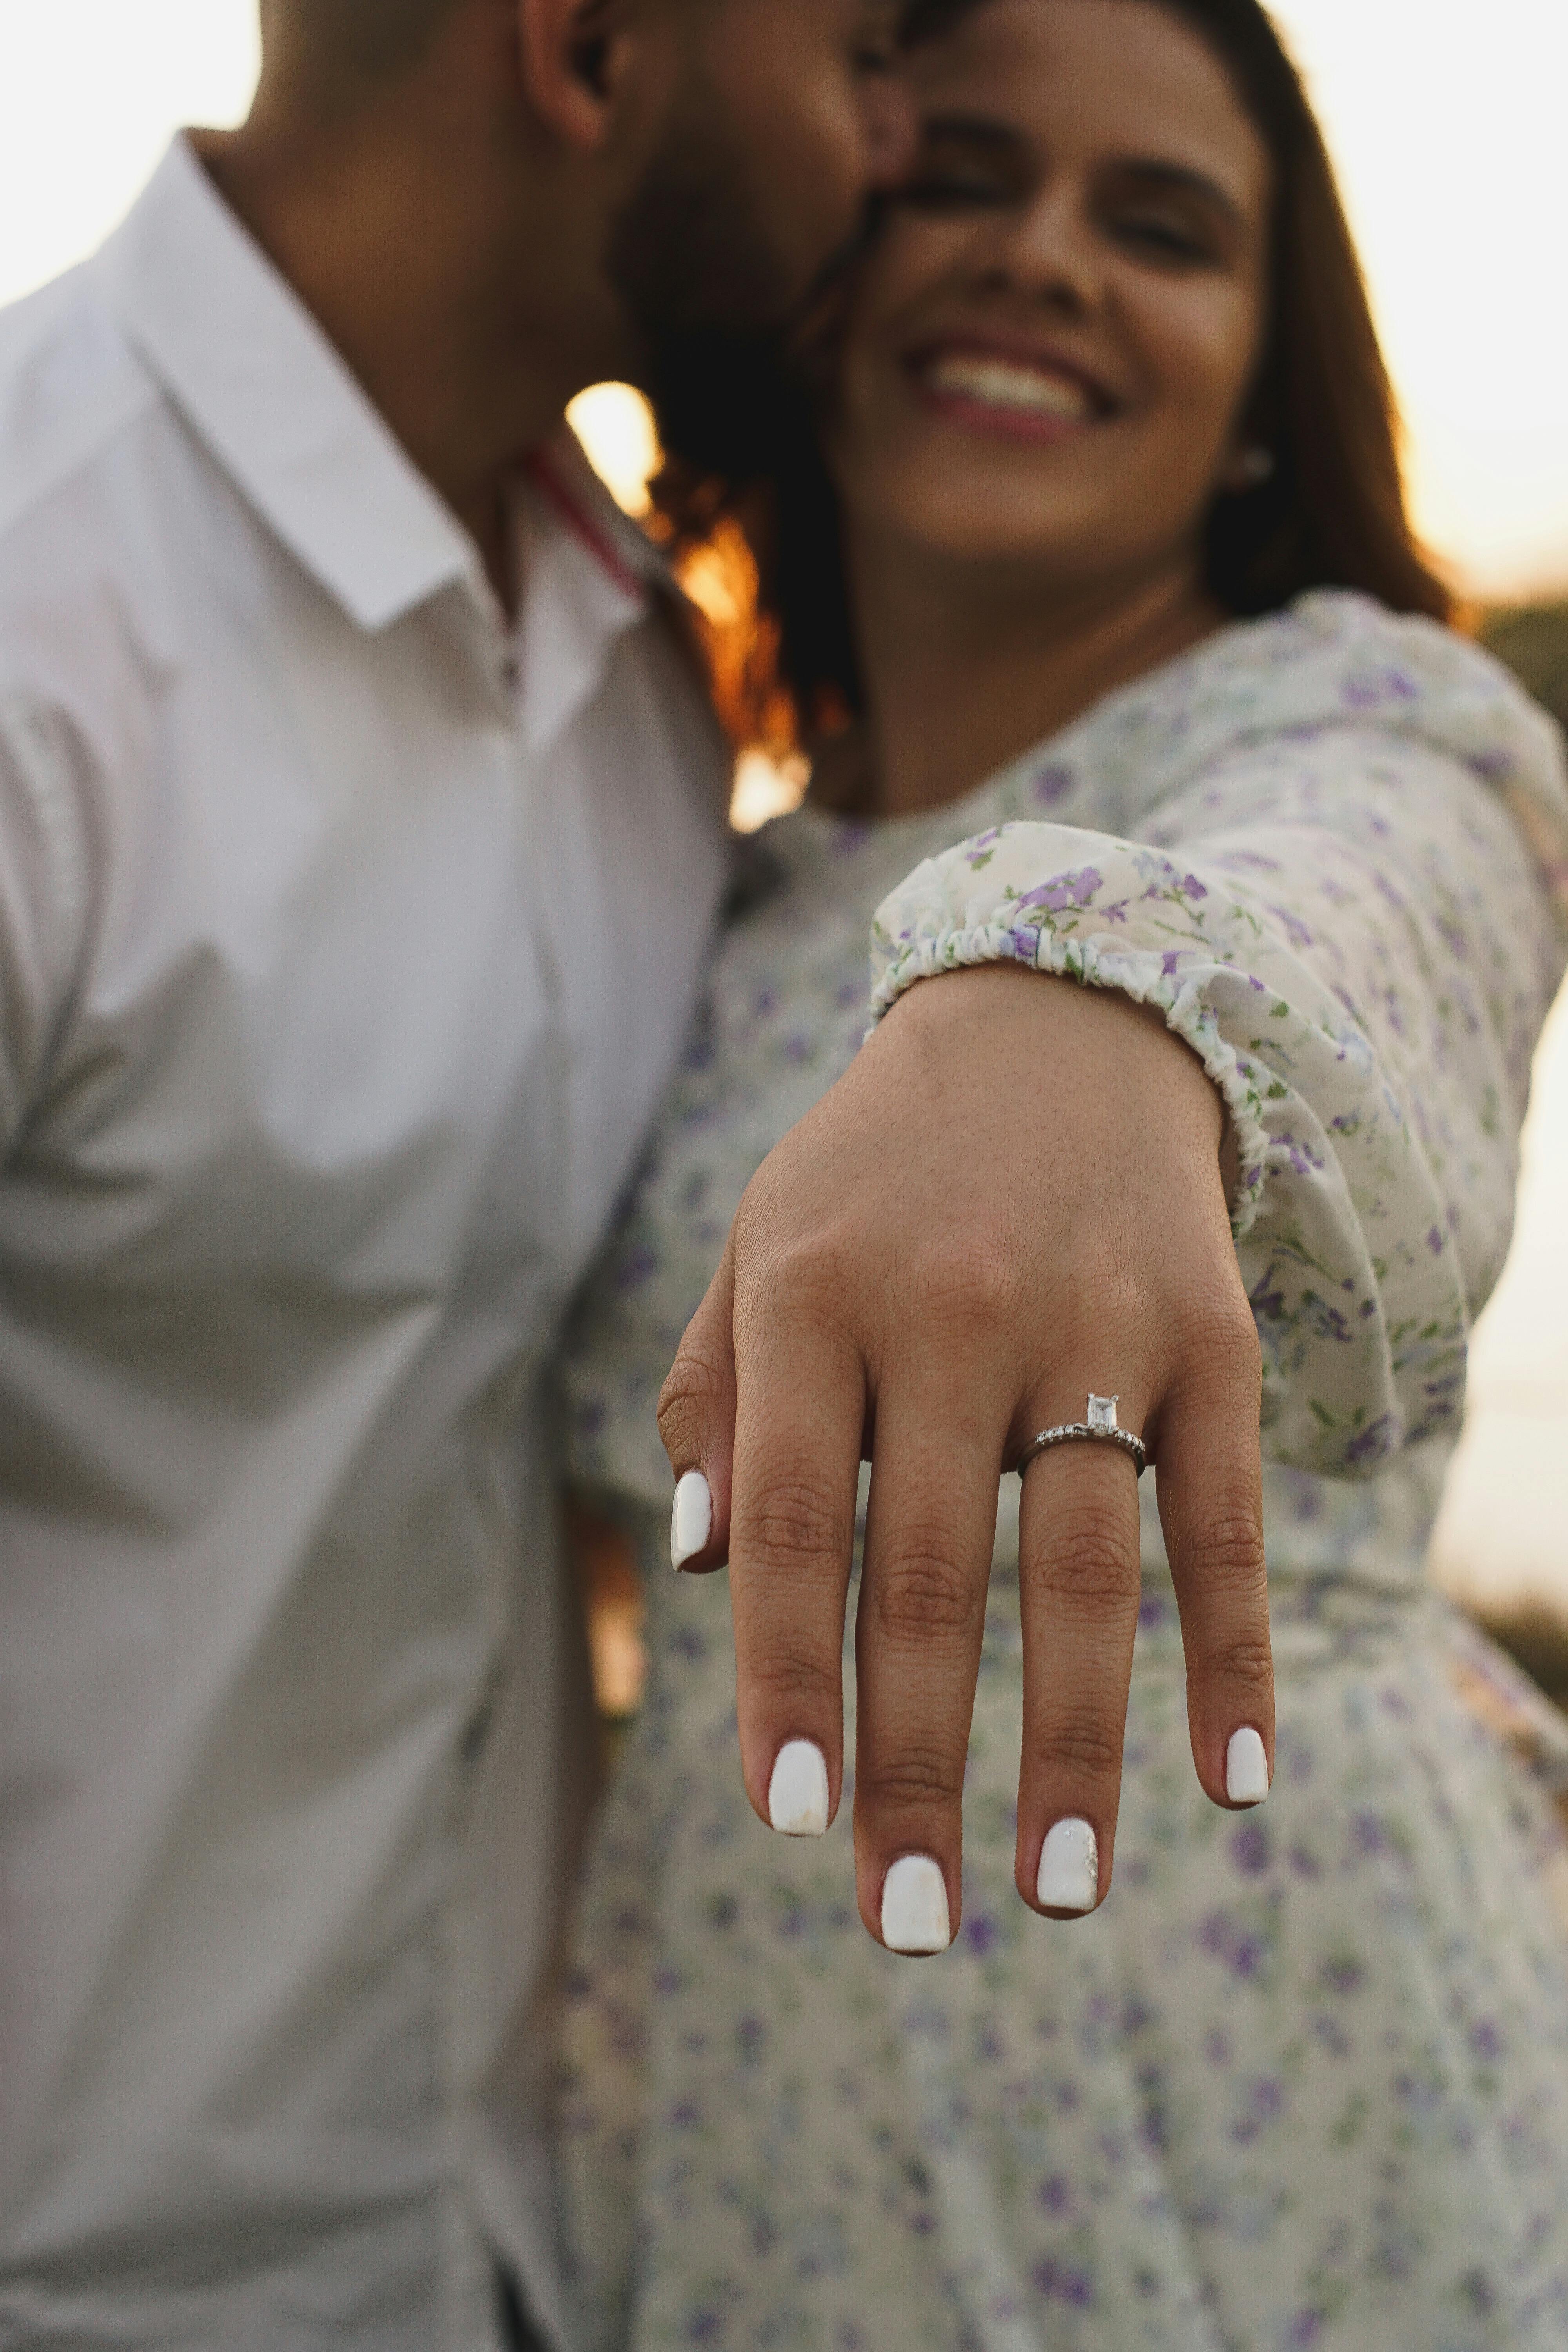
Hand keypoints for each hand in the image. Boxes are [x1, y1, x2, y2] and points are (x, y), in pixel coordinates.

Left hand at [657, 963, 1271, 1951]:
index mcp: (813, 1294)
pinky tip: (1230, 1781)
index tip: (791, 1817)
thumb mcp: (760, 1245)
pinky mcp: (1208, 1339)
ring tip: (1055, 1896)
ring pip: (1082, 1576)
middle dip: (914, 1766)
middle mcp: (952, 1311)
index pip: (784, 1525)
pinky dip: (1229, 1654)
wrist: (1057, 1019)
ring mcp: (1094, 1324)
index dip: (784, 1680)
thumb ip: (712, 1399)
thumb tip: (694, 1572)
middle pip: (928, 1580)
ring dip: (1073, 1754)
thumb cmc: (879, 1171)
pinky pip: (1223, 1519)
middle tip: (904, 1920)